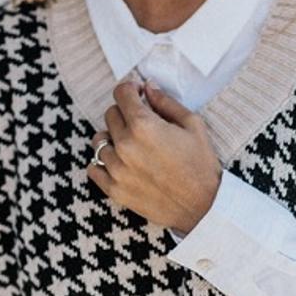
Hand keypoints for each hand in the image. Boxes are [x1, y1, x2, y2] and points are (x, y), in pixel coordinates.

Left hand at [87, 79, 221, 231]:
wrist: (203, 208)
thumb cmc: (201, 166)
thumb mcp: (192, 126)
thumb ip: (166, 103)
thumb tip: (148, 87)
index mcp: (144, 126)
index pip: (121, 93)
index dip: (130, 89)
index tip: (136, 94)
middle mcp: (125, 145)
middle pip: (110, 114)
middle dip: (125, 113)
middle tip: (141, 123)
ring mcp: (116, 169)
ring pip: (99, 140)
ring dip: (112, 138)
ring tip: (131, 146)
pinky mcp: (114, 189)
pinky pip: (93, 168)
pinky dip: (102, 163)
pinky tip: (119, 163)